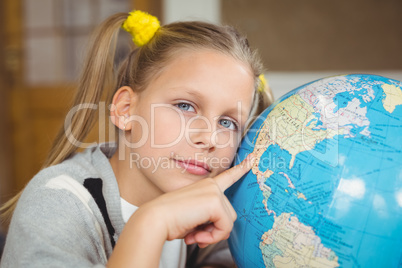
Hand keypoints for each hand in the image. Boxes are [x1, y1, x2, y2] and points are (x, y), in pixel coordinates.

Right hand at [108, 153, 254, 266]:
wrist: (155, 219)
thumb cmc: (170, 220)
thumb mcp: (193, 217)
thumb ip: (208, 218)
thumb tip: (219, 231)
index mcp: (205, 186)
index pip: (227, 176)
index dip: (241, 168)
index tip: (253, 158)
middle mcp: (211, 185)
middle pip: (229, 213)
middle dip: (216, 230)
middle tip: (198, 236)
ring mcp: (213, 191)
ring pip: (228, 221)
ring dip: (213, 235)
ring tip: (196, 236)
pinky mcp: (214, 201)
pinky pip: (225, 227)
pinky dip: (213, 237)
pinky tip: (198, 236)